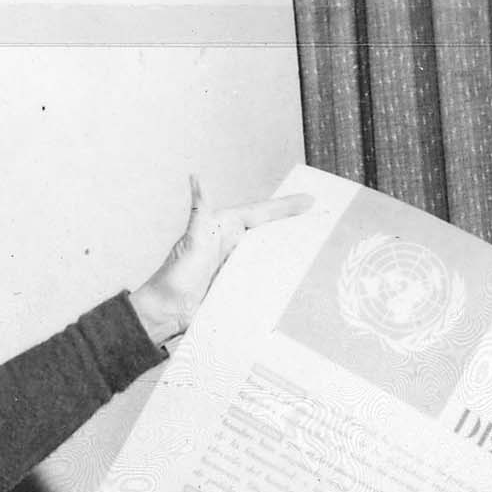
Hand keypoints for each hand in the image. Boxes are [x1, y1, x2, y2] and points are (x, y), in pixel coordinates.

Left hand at [129, 177, 312, 346]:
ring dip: (292, 251)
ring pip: (270, 254)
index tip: (310, 200)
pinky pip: (263, 278)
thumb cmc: (175, 275)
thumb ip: (200, 210)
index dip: (286, 207)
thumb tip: (196, 179)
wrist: (168, 312)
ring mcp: (237, 265)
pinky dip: (279, 276)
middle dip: (295, 225)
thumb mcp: (193, 240)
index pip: (261, 212)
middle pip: (270, 231)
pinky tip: (297, 277)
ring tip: (319, 247)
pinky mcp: (238, 285)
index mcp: (224, 227)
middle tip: (323, 219)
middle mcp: (233, 243)